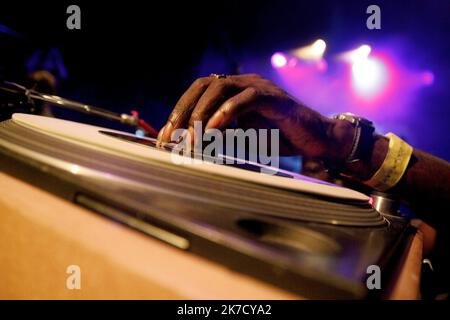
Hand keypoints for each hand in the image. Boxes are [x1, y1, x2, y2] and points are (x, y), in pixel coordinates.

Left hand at [157, 74, 353, 159]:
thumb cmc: (279, 139)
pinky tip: (214, 131)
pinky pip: (244, 99)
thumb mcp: (241, 139)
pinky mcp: (272, 97)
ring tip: (191, 137)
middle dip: (183, 111)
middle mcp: (243, 83)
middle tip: (171, 136)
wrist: (316, 140)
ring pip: (220, 88)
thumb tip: (191, 144)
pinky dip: (226, 113)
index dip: (179, 113)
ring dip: (201, 113)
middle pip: (203, 86)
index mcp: (234, 92)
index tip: (164, 137)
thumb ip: (219, 137)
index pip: (198, 94)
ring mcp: (258, 87)